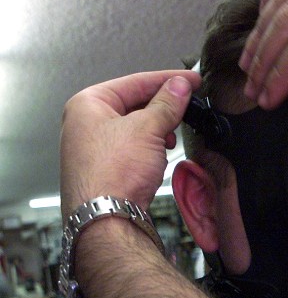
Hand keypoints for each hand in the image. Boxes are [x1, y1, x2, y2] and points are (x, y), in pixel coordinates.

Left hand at [59, 70, 199, 219]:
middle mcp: (86, 123)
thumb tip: (179, 87)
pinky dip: (150, 147)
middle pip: (133, 104)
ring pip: (135, 127)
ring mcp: (95, 147)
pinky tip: (162, 153)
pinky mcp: (106, 169)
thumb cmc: (113, 173)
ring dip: (158, 128)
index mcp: (88, 103)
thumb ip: (166, 104)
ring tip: (175, 133)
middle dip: (163, 106)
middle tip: (189, 105)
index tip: (190, 80)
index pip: (135, 82)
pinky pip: (132, 148)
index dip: (167, 80)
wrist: (105, 218)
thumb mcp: (147, 128)